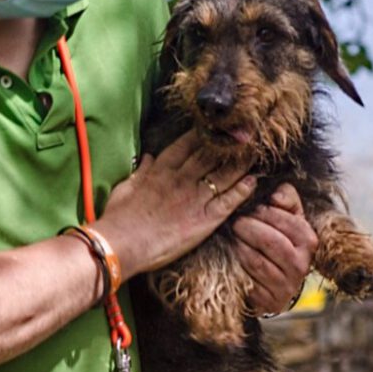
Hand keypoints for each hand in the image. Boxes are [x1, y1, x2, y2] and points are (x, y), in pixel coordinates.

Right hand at [94, 131, 256, 278]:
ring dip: (240, 164)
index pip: (188, 144)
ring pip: (223, 175)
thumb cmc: (118, 216)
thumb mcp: (126, 186)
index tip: (217, 127)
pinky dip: (241, 191)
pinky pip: (227, 202)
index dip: (205, 134)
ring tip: (255, 155)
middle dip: (227, 144)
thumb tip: (148, 158)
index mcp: (162, 169)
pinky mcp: (203, 220)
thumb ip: (141, 170)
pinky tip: (252, 182)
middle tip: (243, 135)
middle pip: (210, 155)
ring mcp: (194, 198)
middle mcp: (181, 179)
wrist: (121, 244)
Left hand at [231, 183, 316, 315]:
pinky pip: (247, 279)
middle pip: (271, 242)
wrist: (277, 279)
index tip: (250, 208)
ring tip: (231, 236)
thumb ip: (286, 196)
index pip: (287, 222)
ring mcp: (286, 286)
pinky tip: (231, 255)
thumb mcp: (289, 215)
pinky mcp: (269, 301)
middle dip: (248, 228)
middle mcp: (301, 265)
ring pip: (256, 261)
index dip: (265, 212)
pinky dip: (236, 265)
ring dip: (239, 246)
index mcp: (309, 241)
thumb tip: (276, 195)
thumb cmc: (281, 238)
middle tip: (236, 221)